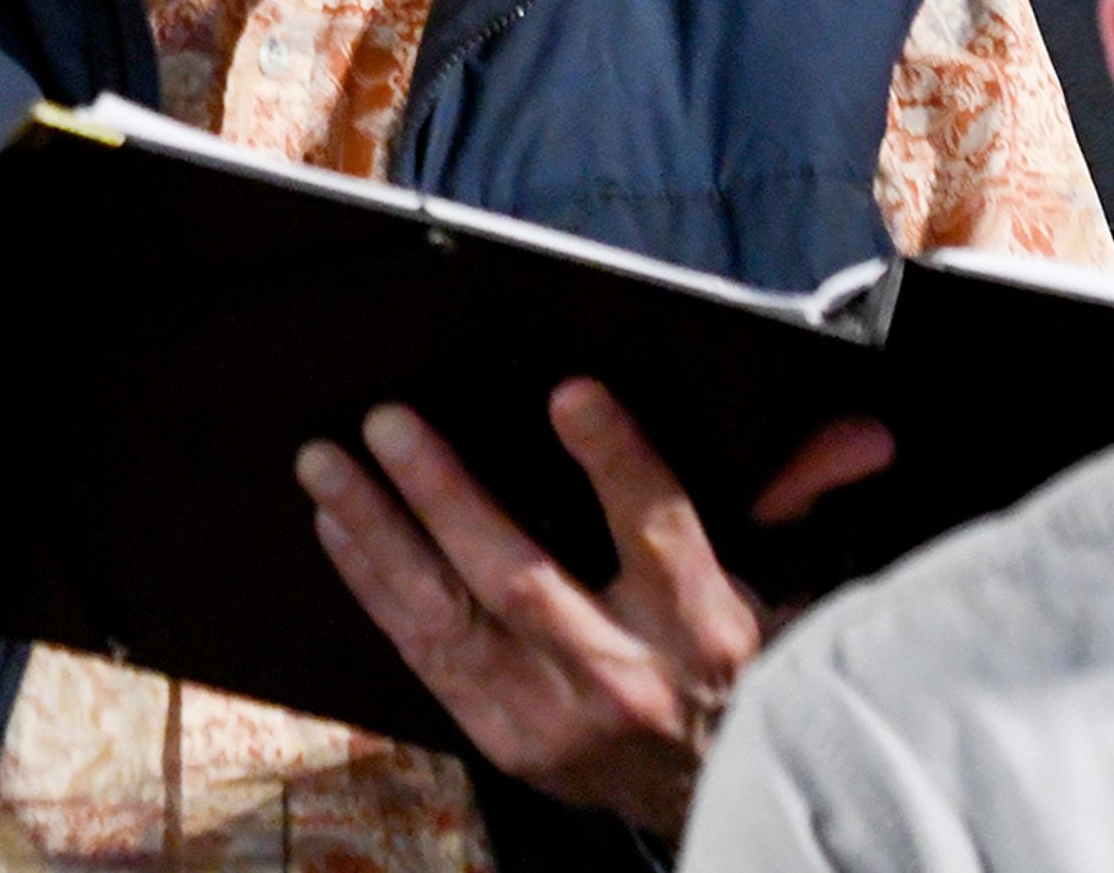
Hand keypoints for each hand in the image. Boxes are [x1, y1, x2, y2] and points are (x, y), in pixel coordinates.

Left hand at [298, 378, 895, 832]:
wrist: (728, 796)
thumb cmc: (748, 671)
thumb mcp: (787, 590)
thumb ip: (798, 498)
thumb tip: (859, 432)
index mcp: (705, 628)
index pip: (659, 530)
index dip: (615, 459)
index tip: (570, 390)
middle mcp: (625, 678)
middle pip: (520, 578)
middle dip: (445, 494)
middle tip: (387, 420)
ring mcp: (555, 718)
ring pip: (449, 618)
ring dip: (378, 534)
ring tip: (327, 464)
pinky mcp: (507, 744)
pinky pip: (424, 658)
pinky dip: (374, 590)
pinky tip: (336, 529)